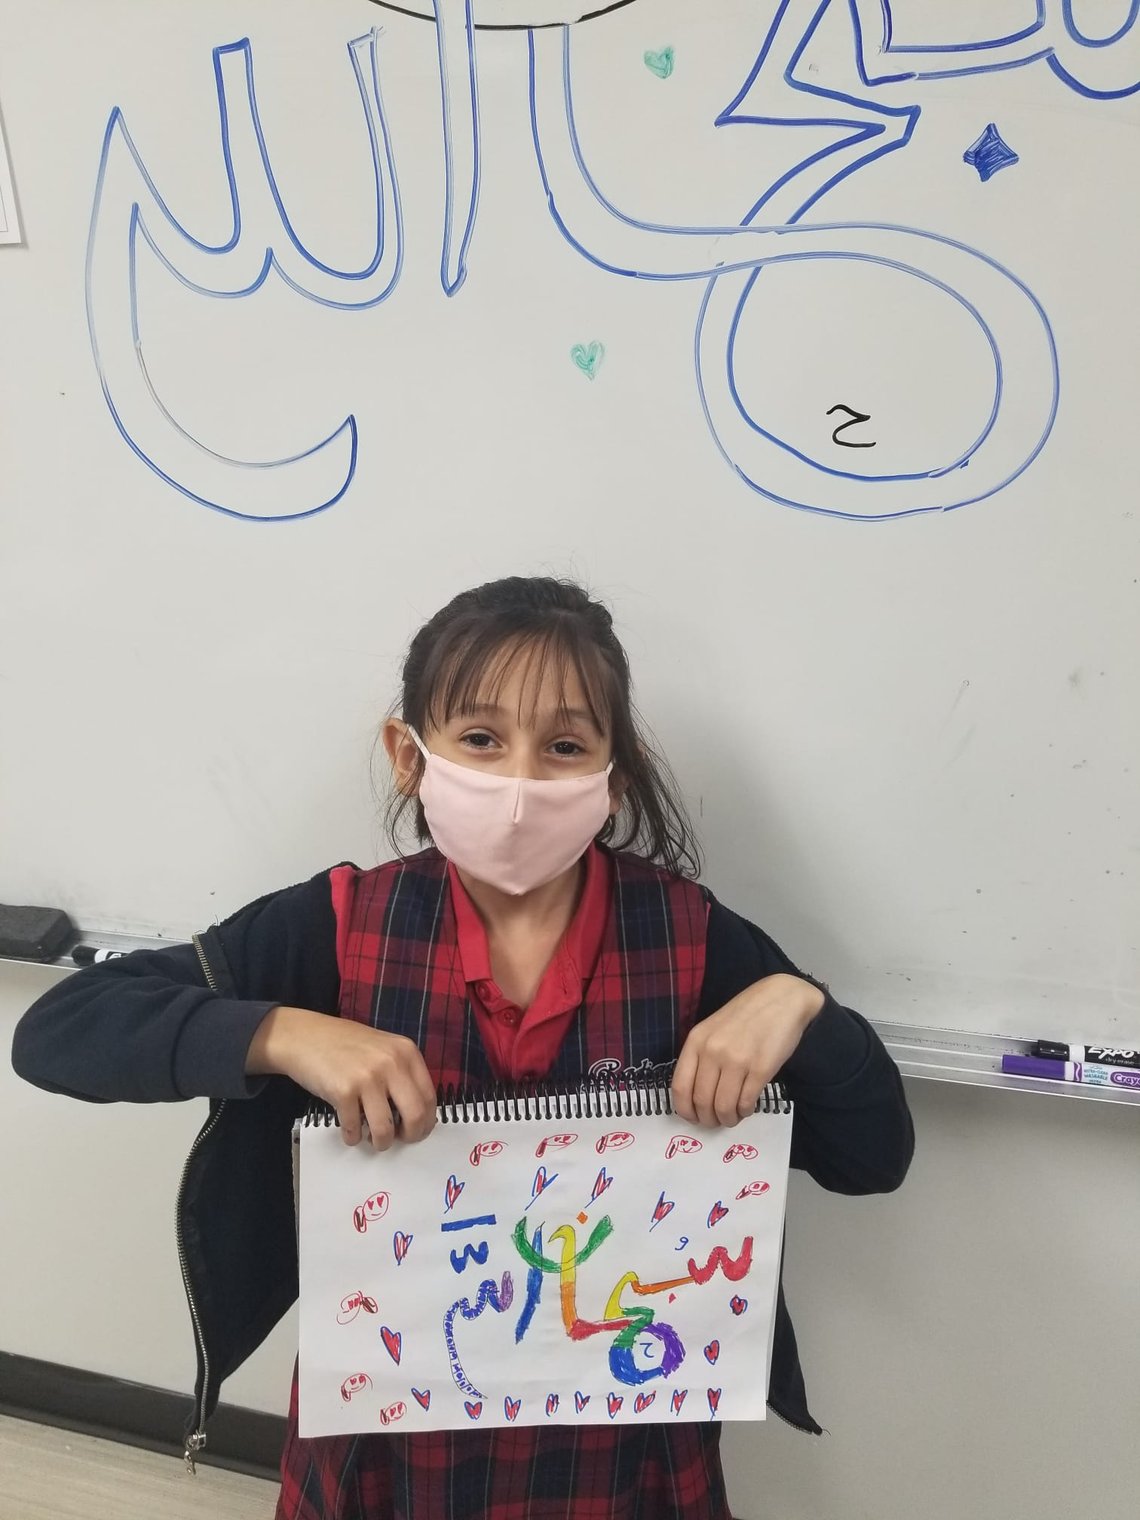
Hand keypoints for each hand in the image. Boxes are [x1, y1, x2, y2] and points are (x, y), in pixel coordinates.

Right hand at [247, 1006, 436, 1149]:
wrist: (305, 1036)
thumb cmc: (344, 1045)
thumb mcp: (383, 1049)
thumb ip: (402, 1073)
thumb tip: (416, 1113)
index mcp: (406, 1052)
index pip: (430, 1097)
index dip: (426, 1122)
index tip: (417, 1131)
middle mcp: (392, 1062)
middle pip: (416, 1115)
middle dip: (409, 1136)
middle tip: (397, 1139)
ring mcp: (367, 1077)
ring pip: (385, 1129)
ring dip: (380, 1142)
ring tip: (372, 1138)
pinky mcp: (343, 1091)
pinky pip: (354, 1129)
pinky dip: (352, 1136)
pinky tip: (349, 1130)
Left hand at [672, 975, 824, 1126]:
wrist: (781, 999)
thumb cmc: (746, 1015)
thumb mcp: (713, 1029)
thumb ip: (702, 1056)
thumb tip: (696, 1096)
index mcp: (697, 1041)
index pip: (680, 1087)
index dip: (685, 1110)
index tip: (693, 1118)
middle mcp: (713, 1051)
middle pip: (701, 1101)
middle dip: (708, 1119)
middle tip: (716, 1121)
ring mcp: (737, 1060)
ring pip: (723, 1106)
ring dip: (727, 1118)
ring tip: (733, 1116)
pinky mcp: (761, 1068)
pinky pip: (746, 1102)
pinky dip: (745, 1111)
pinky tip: (747, 1107)